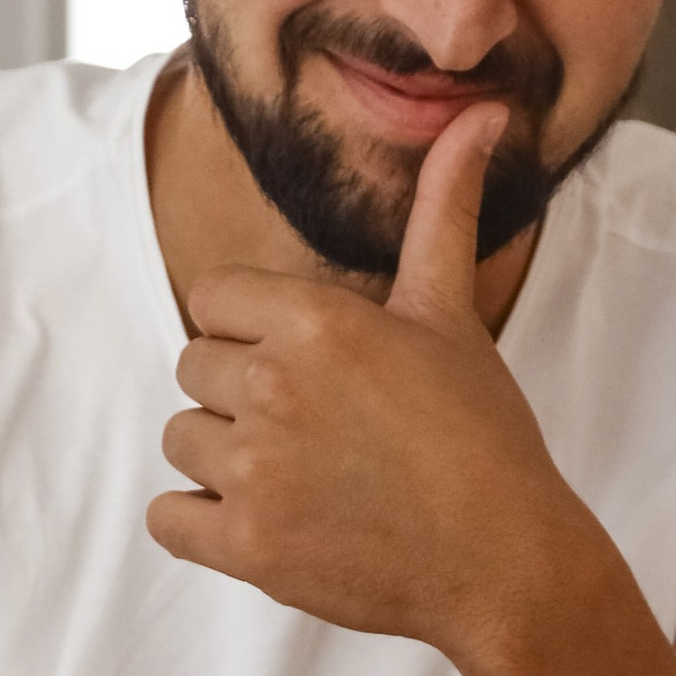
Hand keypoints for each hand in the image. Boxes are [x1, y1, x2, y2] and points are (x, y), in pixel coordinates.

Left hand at [148, 103, 597, 662]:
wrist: (507, 560)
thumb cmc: (483, 435)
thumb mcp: (450, 313)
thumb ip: (443, 210)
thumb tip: (482, 115)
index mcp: (317, 320)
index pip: (212, 299)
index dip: (253, 330)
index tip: (306, 366)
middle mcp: (275, 386)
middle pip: (192, 367)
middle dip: (240, 393)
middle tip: (313, 427)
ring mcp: (256, 470)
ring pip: (181, 439)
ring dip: (223, 458)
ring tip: (299, 474)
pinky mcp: (248, 545)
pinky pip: (168, 518)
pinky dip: (201, 523)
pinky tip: (265, 519)